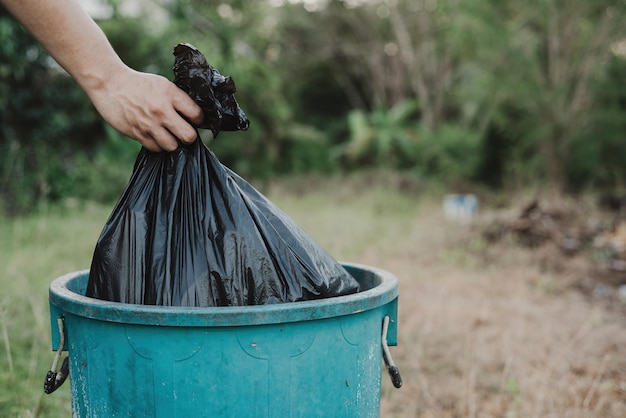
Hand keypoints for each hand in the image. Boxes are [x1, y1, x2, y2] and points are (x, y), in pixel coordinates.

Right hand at [88, 67, 203, 151]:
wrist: (109, 83)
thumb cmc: (139, 84)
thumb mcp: (162, 84)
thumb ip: (178, 100)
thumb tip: (194, 117)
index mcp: (170, 94)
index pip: (197, 115)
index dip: (198, 119)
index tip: (194, 120)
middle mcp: (161, 110)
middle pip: (188, 136)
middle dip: (189, 136)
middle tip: (184, 132)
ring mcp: (149, 124)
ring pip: (172, 146)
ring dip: (172, 142)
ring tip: (168, 134)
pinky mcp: (137, 133)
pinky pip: (155, 148)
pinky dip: (157, 145)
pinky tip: (154, 136)